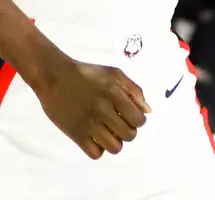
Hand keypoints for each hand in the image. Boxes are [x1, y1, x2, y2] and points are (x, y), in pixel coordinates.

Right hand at [34, 58, 149, 159]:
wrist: (55, 77)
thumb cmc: (87, 73)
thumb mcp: (115, 74)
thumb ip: (134, 90)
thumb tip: (148, 111)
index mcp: (115, 95)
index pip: (139, 120)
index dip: (138, 121)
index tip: (130, 116)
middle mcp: (104, 111)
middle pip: (129, 135)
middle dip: (128, 131)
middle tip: (120, 124)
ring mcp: (89, 124)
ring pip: (114, 147)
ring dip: (115, 142)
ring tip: (109, 133)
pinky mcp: (75, 134)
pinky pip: (95, 153)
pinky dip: (99, 149)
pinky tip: (96, 138)